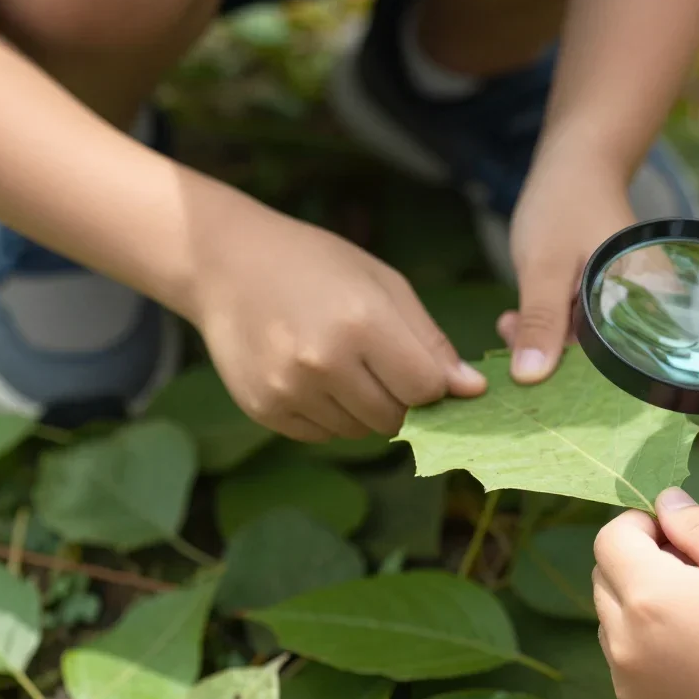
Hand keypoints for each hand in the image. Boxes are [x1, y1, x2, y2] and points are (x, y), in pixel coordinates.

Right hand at [190, 210, 485, 441]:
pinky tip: (315, 374)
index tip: (430, 370)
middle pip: (396, 418)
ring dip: (368, 409)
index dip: (437, 385)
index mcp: (361, 324)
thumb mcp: (384, 285)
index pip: (426, 389)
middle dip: (404, 401)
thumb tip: (472, 390)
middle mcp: (323, 364)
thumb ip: (430, 342)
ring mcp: (289, 390)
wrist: (225, 264)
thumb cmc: (318, 265)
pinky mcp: (265, 410)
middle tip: (386, 366)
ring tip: (346, 363)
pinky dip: (332, 414)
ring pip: (361, 431)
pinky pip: (324, 434)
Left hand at [498, 161, 634, 382]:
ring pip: (585, 344)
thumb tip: (529, 378)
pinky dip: (549, 326)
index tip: (523, 374)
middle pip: (600, 357)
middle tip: (508, 332)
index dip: (569, 375)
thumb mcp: (545, 267)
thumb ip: (541, 321)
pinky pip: (580, 328)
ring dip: (544, 340)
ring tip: (507, 321)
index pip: (614, 363)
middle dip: (550, 355)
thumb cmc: (565, 205)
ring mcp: (627, 305)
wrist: (575, 162)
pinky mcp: (608, 301)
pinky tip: (517, 318)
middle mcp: (648, 310)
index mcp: (648, 303)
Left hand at [593, 490, 698, 698]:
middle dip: (643, 559)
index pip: (610, 536)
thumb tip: (666, 501)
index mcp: (648, 598)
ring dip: (644, 602)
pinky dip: (652, 643)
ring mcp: (628, 685)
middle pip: (606, 575)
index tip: (687, 535)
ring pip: (614, 618)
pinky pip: (628, 660)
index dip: (645, 523)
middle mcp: (624, 643)